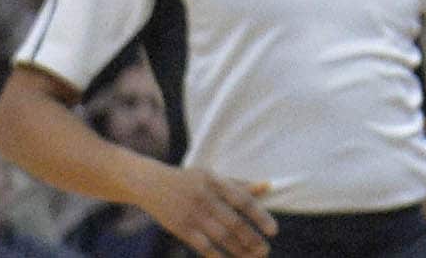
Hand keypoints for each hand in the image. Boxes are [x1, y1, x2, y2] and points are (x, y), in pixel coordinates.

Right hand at [140, 164, 275, 257]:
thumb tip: (268, 186)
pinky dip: (216, 255)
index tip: (273, 230)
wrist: (152, 184)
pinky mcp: (180, 228)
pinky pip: (202, 245)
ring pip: (220, 237)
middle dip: (251, 239)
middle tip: (265, 251)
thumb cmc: (189, 180)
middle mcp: (205, 198)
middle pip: (233, 222)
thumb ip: (240, 184)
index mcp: (217, 182)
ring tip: (253, 257)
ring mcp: (192, 214)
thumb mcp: (213, 177)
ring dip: (238, 250)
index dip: (260, 216)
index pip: (243, 200)